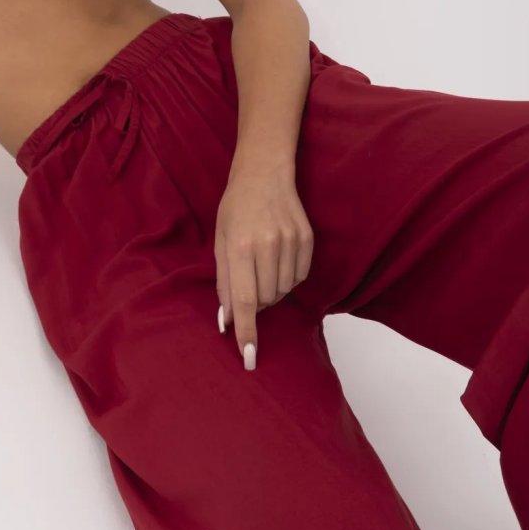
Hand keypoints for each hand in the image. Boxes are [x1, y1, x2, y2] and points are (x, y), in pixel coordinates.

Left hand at [214, 163, 313, 369]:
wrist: (264, 174)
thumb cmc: (235, 208)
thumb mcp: (220, 241)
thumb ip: (224, 282)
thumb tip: (227, 320)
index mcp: (240, 246)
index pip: (243, 300)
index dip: (246, 330)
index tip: (249, 355)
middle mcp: (268, 245)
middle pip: (265, 299)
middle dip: (254, 303)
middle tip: (247, 282)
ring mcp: (291, 242)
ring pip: (284, 291)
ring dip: (271, 290)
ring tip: (262, 266)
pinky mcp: (308, 240)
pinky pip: (300, 277)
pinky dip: (287, 278)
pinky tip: (278, 259)